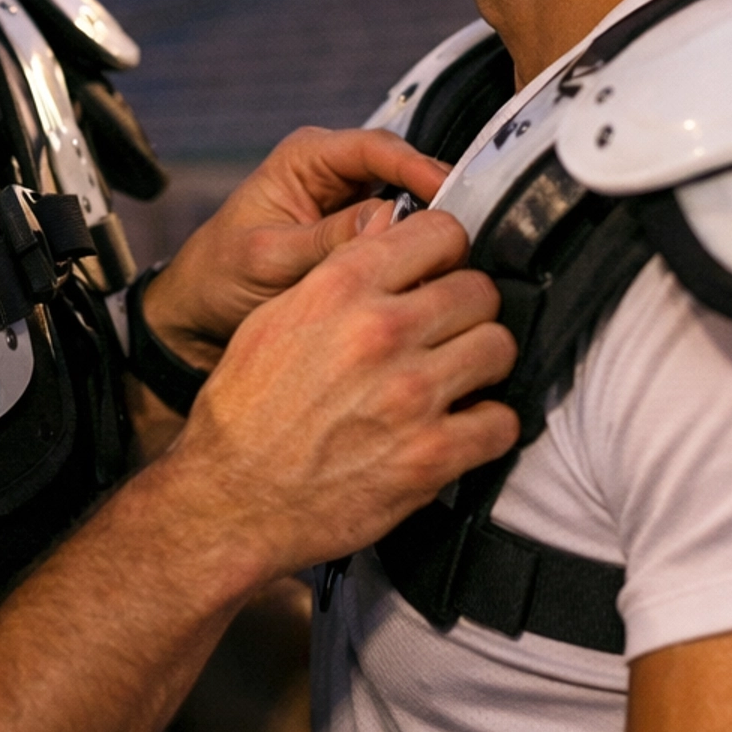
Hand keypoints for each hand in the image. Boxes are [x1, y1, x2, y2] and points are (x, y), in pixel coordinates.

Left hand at [141, 125, 449, 368]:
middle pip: (402, 172)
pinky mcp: (358, 239)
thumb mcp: (269, 258)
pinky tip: (430, 274)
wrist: (200, 317)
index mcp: (305, 158)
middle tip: (461, 233)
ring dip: (427, 229)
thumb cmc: (218, 279)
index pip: (375, 148)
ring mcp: (348, 206)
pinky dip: (414, 254)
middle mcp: (332, 173)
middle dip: (432, 200)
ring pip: (408, 206)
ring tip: (453, 256)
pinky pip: (398, 238)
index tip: (449, 193)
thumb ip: (326, 240)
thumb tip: (388, 220)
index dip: (417, 167)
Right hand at [158, 205, 517, 581]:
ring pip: (499, 348)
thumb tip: (388, 233)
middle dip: (468, 313)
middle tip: (449, 336)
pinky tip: (461, 429)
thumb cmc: (244, 414)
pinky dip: (487, 428)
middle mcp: (381, 332)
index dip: (447, 255)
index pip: (442, 233)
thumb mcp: (275, 318)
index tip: (442, 275)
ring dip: (483, 366)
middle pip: (479, 291)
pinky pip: (501, 422)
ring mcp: (412, 394)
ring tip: (457, 381)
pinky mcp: (431, 455)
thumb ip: (340, 273)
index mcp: (341, 288)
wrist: (230, 499)